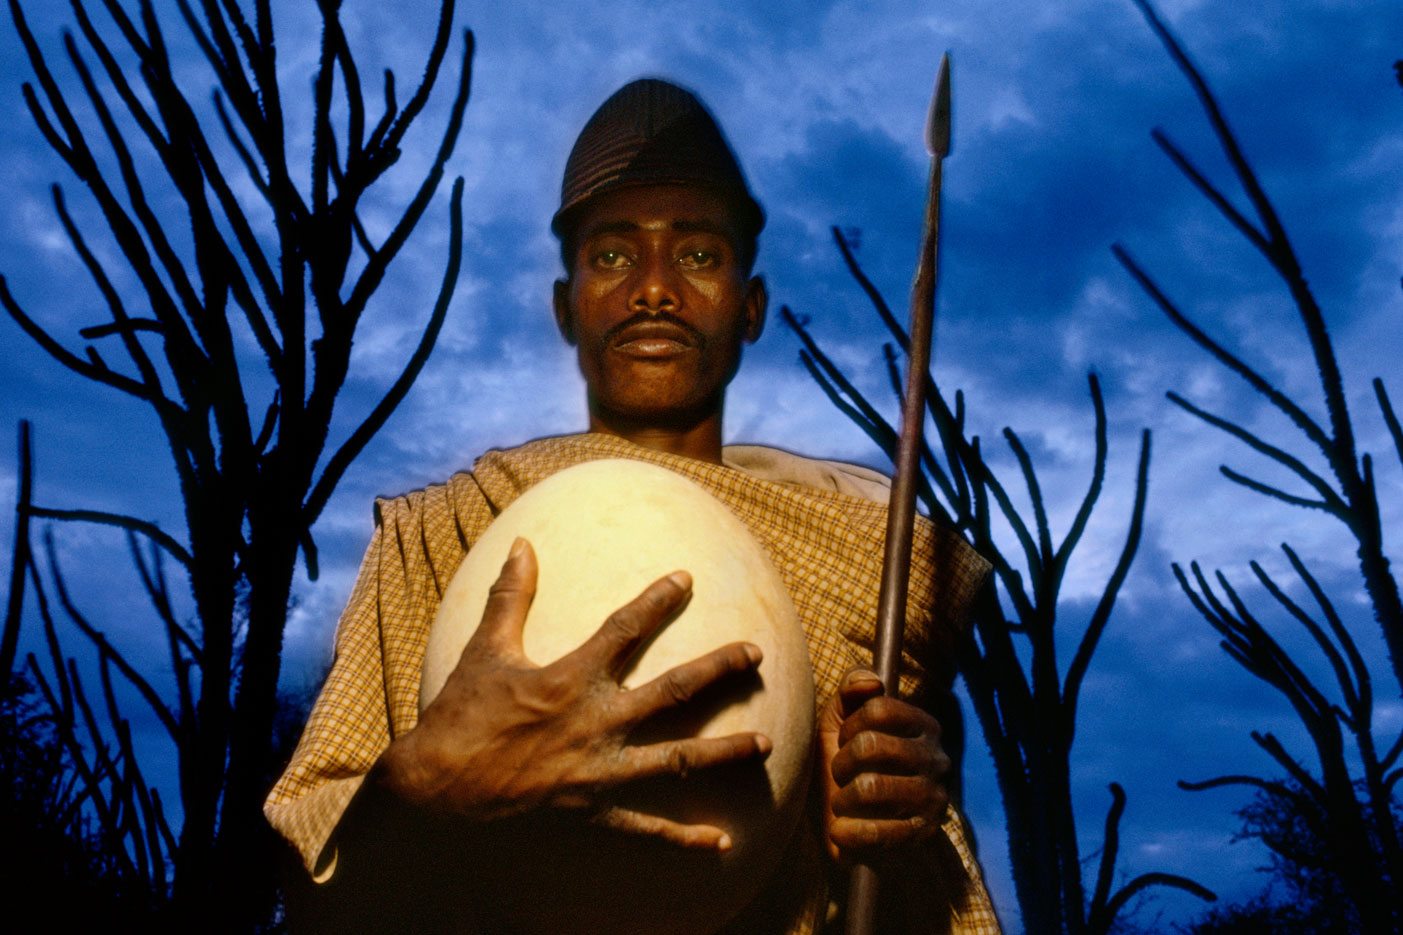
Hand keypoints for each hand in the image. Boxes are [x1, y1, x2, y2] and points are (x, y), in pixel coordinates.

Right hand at [372, 537, 770, 850]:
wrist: (436, 790)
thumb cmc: (460, 716)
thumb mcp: (486, 650)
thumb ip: (510, 596)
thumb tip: (524, 545)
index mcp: (573, 678)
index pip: (626, 629)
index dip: (658, 600)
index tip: (687, 579)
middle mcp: (598, 722)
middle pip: (675, 690)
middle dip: (719, 669)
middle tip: (756, 653)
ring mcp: (600, 770)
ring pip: (678, 758)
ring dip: (725, 752)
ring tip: (766, 743)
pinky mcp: (593, 811)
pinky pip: (647, 827)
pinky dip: (684, 837)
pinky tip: (720, 841)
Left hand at [818, 667, 949, 862]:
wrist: (853, 831)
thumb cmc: (846, 768)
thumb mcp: (839, 724)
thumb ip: (850, 691)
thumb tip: (871, 681)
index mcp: (922, 725)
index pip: (877, 709)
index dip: (848, 727)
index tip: (845, 742)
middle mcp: (936, 758)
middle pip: (870, 745)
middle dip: (841, 763)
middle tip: (841, 777)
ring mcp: (933, 799)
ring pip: (869, 787)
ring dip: (841, 798)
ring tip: (843, 804)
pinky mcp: (922, 836)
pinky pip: (875, 831)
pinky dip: (847, 831)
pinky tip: (842, 830)